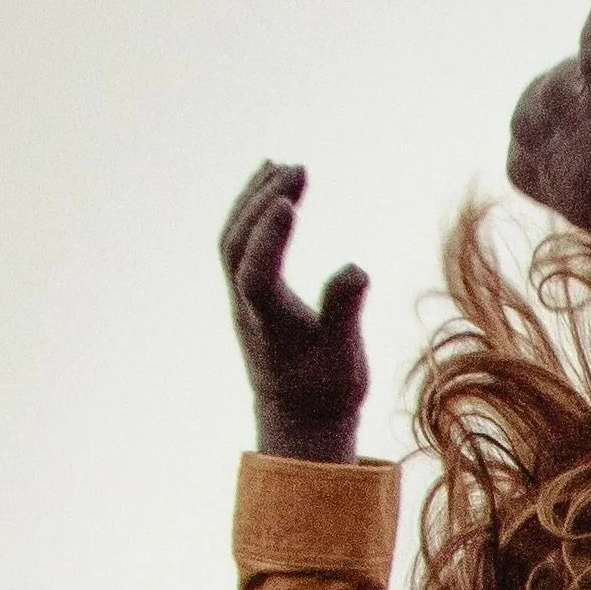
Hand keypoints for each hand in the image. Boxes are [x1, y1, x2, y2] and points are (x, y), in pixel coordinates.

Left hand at [219, 161, 369, 462]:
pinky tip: (276, 189)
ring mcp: (243, 301)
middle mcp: (248, 310)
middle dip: (261, 204)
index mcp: (269, 327)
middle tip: (295, 170)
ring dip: (255, 200)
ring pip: (234, 241)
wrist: (300, 422)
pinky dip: (254, 213)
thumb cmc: (328, 394)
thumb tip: (356, 268)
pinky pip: (240, 245)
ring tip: (283, 167)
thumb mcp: (346, 363)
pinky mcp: (248, 296)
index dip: (268, 238)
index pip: (255, 275)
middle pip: (236, 247)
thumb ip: (345, 314)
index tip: (289, 202)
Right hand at [506, 1, 590, 291]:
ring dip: (570, 69)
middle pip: (522, 120)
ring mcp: (587, 138)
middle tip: (576, 88)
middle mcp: (566, 168)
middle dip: (540, 97)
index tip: (556, 136)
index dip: (528, 144)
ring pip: (552, 86)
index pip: (518, 166)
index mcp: (568, 200)